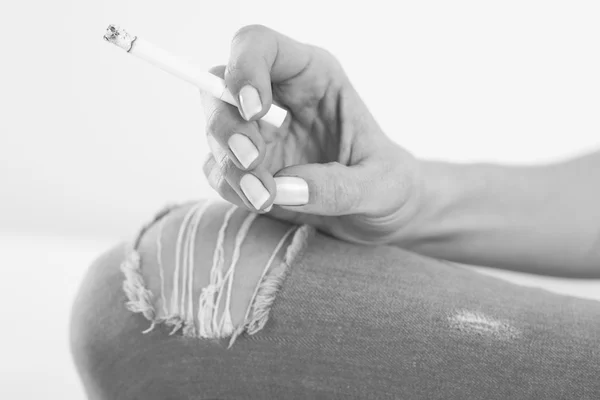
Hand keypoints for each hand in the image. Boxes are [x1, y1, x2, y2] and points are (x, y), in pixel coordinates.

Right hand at [202, 25, 421, 244]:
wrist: (382, 216)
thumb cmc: (389, 186)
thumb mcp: (380, 186)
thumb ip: (338, 187)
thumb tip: (285, 187)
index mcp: (314, 78)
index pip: (261, 46)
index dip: (246, 69)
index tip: (255, 112)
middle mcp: (280, 99)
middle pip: (221, 86)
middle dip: (227, 125)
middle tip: (251, 161)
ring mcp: (260, 135)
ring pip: (215, 130)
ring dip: (228, 166)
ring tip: (265, 198)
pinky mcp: (250, 168)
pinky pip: (218, 170)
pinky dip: (232, 188)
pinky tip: (264, 202)